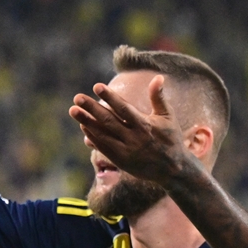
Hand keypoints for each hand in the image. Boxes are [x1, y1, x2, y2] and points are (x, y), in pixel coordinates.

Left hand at [69, 76, 191, 184]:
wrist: (173, 169)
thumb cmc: (171, 138)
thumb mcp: (168, 117)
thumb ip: (159, 97)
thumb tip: (158, 77)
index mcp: (145, 126)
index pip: (124, 109)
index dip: (110, 97)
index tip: (96, 86)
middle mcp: (134, 138)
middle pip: (108, 121)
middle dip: (91, 109)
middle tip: (77, 97)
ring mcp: (126, 151)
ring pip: (103, 135)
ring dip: (87, 122)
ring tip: (74, 110)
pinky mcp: (122, 161)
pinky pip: (104, 148)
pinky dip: (93, 137)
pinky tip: (84, 126)